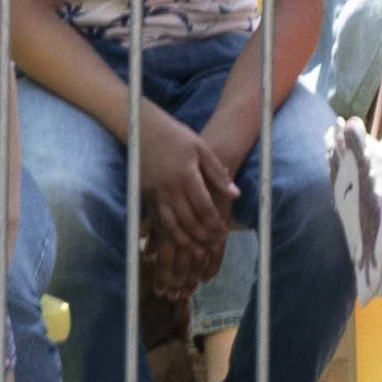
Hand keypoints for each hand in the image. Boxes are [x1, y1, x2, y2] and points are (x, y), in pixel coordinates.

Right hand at [136, 105, 238, 283]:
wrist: (146, 131)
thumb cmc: (177, 138)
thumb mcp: (202, 148)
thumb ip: (217, 173)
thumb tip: (235, 194)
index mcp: (186, 174)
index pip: (203, 206)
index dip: (214, 223)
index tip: (223, 233)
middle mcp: (170, 187)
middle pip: (188, 220)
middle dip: (203, 236)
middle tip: (214, 245)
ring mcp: (156, 195)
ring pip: (172, 226)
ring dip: (186, 241)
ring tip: (199, 250)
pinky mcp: (146, 198)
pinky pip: (158, 223)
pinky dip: (169, 236)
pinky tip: (179, 242)